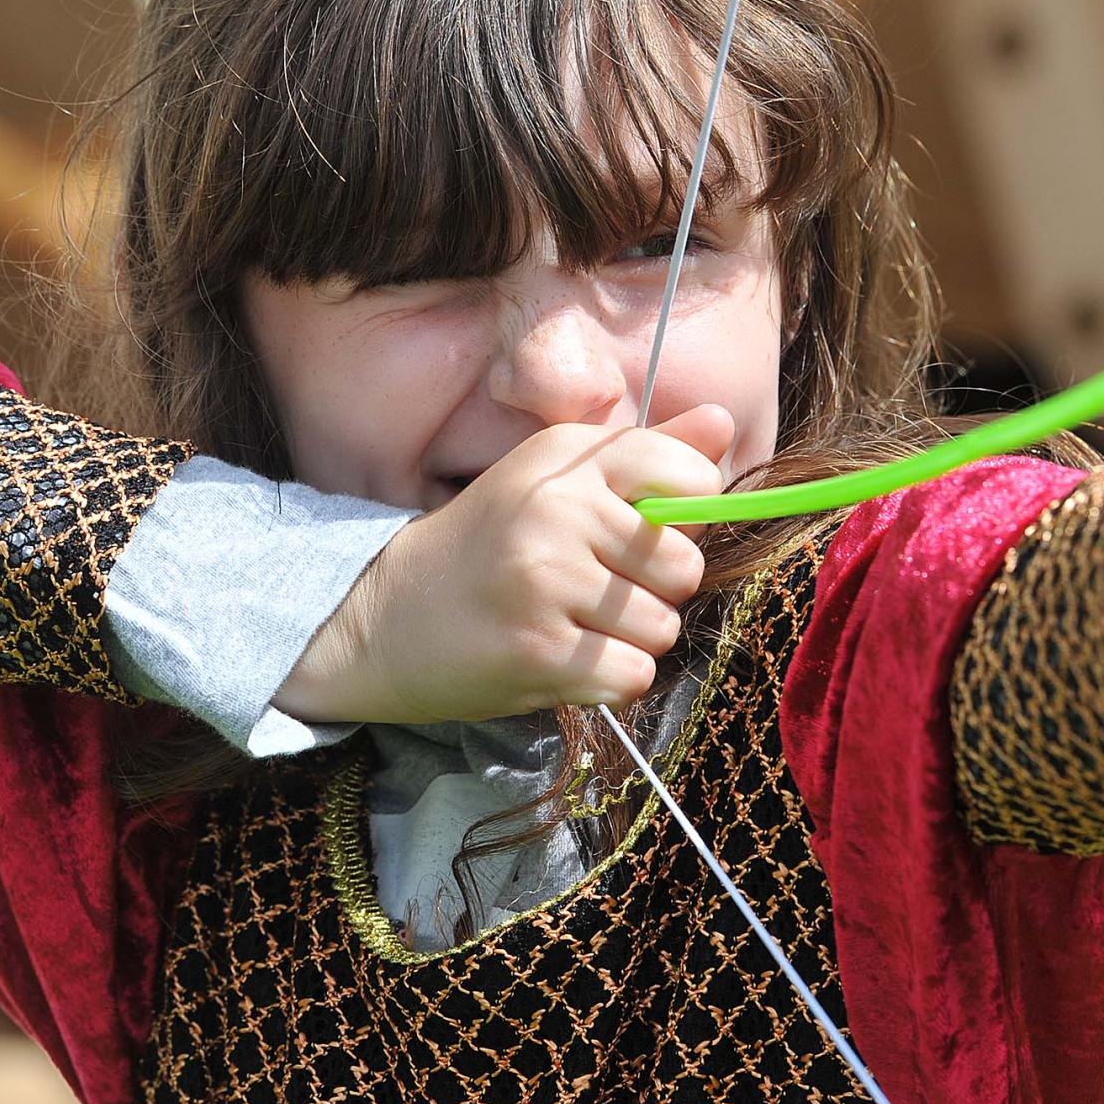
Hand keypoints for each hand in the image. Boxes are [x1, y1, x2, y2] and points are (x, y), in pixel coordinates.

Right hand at [276, 406, 732, 725]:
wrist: (380, 617)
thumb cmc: (484, 547)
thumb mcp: (553, 479)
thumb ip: (644, 453)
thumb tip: (722, 422)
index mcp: (565, 460)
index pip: (685, 474)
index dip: (684, 514)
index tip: (638, 531)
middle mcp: (556, 510)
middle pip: (683, 566)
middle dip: (654, 591)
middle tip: (594, 591)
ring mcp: (546, 582)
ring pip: (661, 628)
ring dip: (630, 641)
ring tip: (573, 626)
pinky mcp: (540, 651)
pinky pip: (633, 676)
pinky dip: (610, 681)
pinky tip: (567, 663)